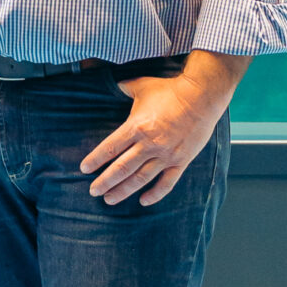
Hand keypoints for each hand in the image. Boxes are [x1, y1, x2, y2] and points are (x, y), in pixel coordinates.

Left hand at [79, 66, 230, 207]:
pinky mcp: (181, 161)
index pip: (110, 147)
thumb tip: (114, 84)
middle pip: (121, 168)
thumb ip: (124, 88)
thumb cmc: (170, 90)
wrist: (201, 96)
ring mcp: (165, 155)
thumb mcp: (142, 85)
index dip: (96, 160)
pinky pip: (166, 183)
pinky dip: (155, 194)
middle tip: (93, 191)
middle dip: (105, 182)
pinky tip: (143, 201)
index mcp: (136, 127)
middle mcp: (149, 144)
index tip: (84, 169)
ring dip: (123, 191)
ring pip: (140, 179)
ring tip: (110, 199)